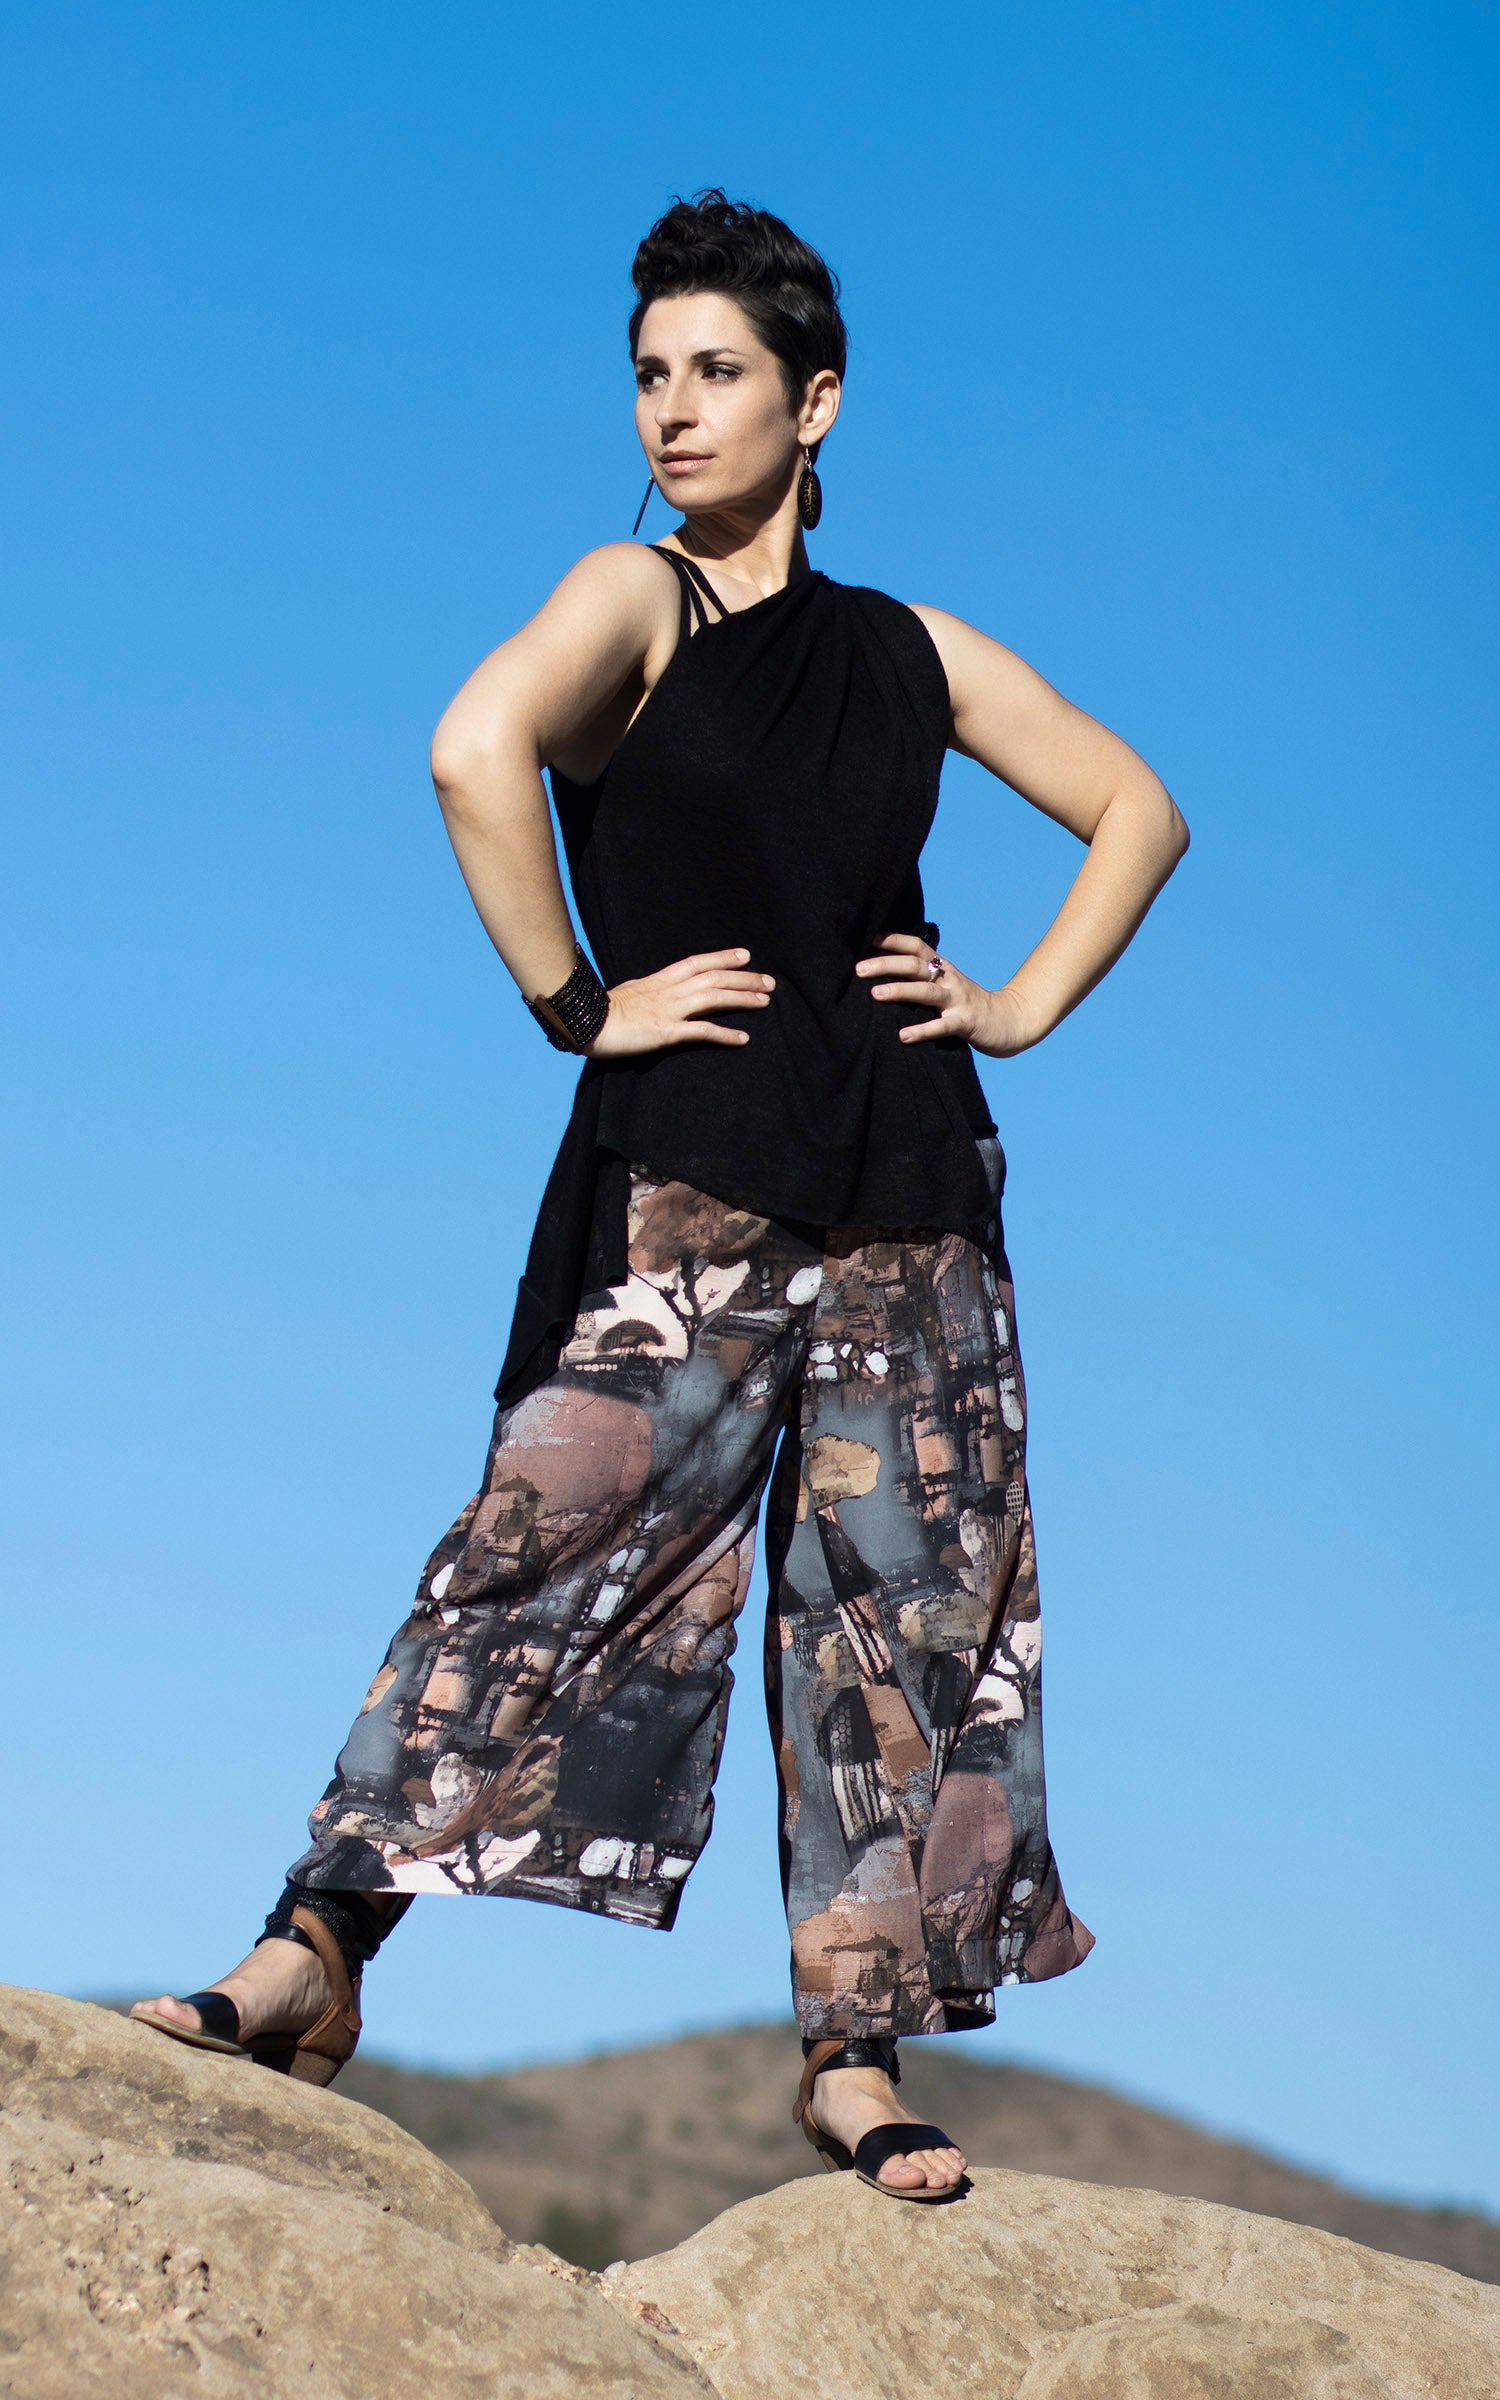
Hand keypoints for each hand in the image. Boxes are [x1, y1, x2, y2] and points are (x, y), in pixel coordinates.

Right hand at [589, 948, 774, 1057]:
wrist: (588, 1022)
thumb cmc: (603, 1010)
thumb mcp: (631, 991)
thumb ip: (650, 990)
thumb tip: (660, 991)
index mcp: (660, 979)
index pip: (698, 962)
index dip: (723, 957)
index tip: (745, 955)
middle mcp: (670, 990)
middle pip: (714, 978)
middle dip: (744, 978)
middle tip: (769, 982)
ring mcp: (670, 1010)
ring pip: (714, 997)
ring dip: (742, 998)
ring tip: (765, 1001)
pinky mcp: (667, 1032)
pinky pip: (702, 1031)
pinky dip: (725, 1033)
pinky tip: (743, 1038)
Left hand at [855, 933, 1032, 1057]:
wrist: (1009, 1020)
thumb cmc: (969, 1004)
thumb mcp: (947, 985)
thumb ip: (923, 978)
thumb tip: (886, 975)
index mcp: (943, 968)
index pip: (916, 947)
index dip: (893, 940)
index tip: (868, 940)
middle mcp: (949, 979)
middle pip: (915, 965)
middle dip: (886, 965)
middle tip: (859, 969)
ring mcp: (957, 1000)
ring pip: (926, 992)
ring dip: (900, 991)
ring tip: (875, 994)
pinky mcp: (965, 1022)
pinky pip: (941, 1026)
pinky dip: (922, 1030)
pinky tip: (903, 1036)